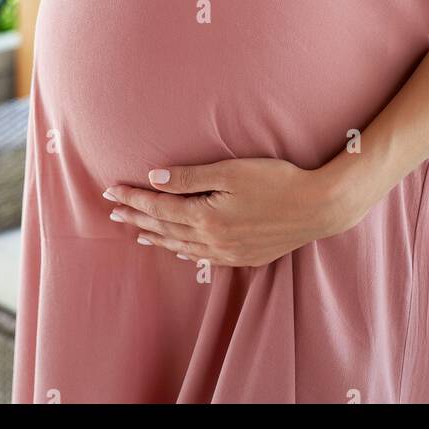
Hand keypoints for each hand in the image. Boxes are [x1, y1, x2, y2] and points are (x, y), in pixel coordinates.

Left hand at [102, 156, 365, 267]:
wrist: (318, 207)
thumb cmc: (276, 180)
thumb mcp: (230, 171)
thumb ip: (190, 177)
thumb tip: (154, 178)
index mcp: (206, 216)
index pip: (159, 207)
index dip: (133, 199)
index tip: (110, 192)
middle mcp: (213, 239)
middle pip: (165, 229)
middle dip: (137, 219)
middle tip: (112, 214)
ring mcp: (229, 252)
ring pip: (182, 246)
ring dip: (157, 238)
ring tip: (137, 232)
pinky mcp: (244, 256)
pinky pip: (204, 257)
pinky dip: (184, 251)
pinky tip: (179, 249)